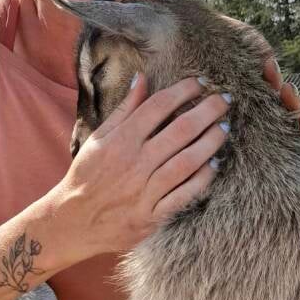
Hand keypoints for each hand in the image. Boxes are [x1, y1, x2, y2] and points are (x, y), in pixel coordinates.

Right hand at [57, 61, 299, 256]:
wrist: (74, 221)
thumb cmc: (87, 175)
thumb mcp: (99, 138)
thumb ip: (124, 109)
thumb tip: (142, 78)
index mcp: (121, 140)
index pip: (159, 106)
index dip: (183, 91)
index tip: (200, 83)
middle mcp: (135, 163)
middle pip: (181, 130)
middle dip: (207, 111)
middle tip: (225, 100)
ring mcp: (145, 190)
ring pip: (187, 162)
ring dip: (210, 142)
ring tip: (225, 129)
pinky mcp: (152, 216)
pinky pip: (184, 195)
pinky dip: (202, 179)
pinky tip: (214, 165)